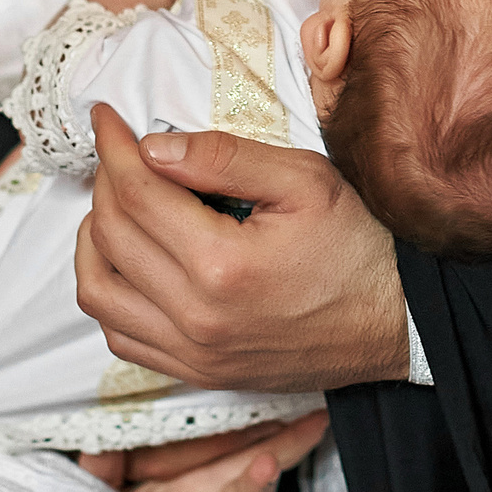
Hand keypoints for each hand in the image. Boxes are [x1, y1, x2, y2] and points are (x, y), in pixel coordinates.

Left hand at [75, 103, 404, 390]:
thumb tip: (153, 147)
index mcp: (222, 266)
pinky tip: (128, 260)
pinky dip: (108, 293)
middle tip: (119, 151)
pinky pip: (121, 337)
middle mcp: (196, 318)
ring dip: (94, 240)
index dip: (113, 146)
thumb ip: (225, 158)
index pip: (137, 193)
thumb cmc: (359, 247)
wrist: (397, 323)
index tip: (106, 118)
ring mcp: (194, 353)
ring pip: (99, 294)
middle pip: (111, 238)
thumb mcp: (305, 181)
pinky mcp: (198, 373)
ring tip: (114, 204)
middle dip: (104, 182)